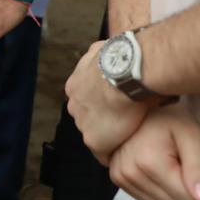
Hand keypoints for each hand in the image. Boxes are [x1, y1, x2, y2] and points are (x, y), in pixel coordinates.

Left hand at [66, 40, 149, 162]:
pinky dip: (113, 152)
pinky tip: (122, 152)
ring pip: (95, 132)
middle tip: (122, 121)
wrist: (125, 70)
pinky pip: (103, 152)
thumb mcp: (103, 48)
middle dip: (102, 118)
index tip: (115, 103)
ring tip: (126, 136)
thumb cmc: (120, 57)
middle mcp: (74, 103)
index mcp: (75, 84)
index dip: (102, 101)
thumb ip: (101, 53)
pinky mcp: (94, 140)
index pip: (87, 98)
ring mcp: (82, 122)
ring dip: (108, 134)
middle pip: (87, 115)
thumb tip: (109, 47)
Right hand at [109, 105, 199, 199]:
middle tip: (188, 170)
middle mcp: (130, 171)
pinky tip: (162, 173)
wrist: (135, 102)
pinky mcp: (117, 177)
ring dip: (172, 195)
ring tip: (174, 169)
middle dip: (187, 195)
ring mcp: (120, 175)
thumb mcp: (191, 135)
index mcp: (149, 161)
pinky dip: (159, 192)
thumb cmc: (166, 116)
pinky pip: (145, 199)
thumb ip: (199, 168)